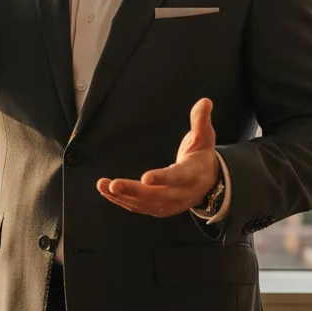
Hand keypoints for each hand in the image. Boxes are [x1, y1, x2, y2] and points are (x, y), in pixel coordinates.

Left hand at [97, 98, 220, 217]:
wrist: (209, 183)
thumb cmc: (202, 156)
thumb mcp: (204, 137)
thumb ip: (201, 121)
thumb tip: (205, 101)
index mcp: (193, 174)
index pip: (178, 177)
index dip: (163, 178)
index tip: (146, 178)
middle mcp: (181, 194)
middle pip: (156, 195)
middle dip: (133, 191)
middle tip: (113, 185)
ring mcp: (170, 205)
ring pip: (144, 204)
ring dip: (122, 197)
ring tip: (102, 186)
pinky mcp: (159, 209)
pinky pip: (139, 208)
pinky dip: (122, 201)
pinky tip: (106, 192)